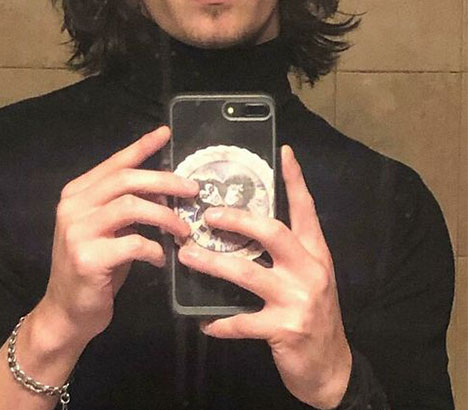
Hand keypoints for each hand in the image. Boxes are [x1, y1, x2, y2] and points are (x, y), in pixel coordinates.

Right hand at [36, 126, 197, 349]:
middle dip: (164, 181)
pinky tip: (161, 258)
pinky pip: (134, 243)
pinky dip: (155, 249)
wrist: (66, 312)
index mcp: (77, 193)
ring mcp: (78, 231)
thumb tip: (165, 186)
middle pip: (126, 180)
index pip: (115, 163)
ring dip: (166, 216)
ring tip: (184, 230)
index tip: (165, 134)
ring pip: (132, 207)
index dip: (141, 147)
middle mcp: (73, 206)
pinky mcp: (88, 258)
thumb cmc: (94, 267)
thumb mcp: (108, 229)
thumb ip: (127, 204)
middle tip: (192, 189)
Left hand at [178, 145, 351, 409]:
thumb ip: (286, 253)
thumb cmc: (313, 314)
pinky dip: (220, 321)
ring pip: (247, 273)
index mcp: (316, 252)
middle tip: (207, 215)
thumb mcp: (309, 277)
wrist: (332, 368)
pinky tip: (203, 321)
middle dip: (236, 220)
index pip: (306, 209)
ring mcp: (298, 299)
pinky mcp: (284, 330)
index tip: (283, 152)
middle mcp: (310, 269)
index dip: (294, 180)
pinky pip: (242, 321)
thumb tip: (245, 227)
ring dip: (212, 263)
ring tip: (187, 257)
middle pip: (272, 232)